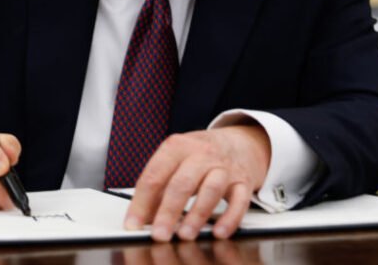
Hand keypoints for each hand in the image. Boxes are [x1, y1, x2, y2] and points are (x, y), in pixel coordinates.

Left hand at [124, 125, 269, 241]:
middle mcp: (202, 154)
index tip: (133, 224)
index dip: (141, 202)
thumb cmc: (200, 155)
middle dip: (169, 211)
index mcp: (177, 146)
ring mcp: (224, 167)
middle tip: (159, 234)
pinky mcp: (243, 181)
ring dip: (197, 214)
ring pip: (211, 189)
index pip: (154, 175)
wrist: (238, 142)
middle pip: (182, 183)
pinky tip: (219, 231)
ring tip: (185, 235)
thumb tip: (141, 217)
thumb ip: (158, 187)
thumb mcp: (175, 160)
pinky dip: (230, 217)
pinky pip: (240, 200)